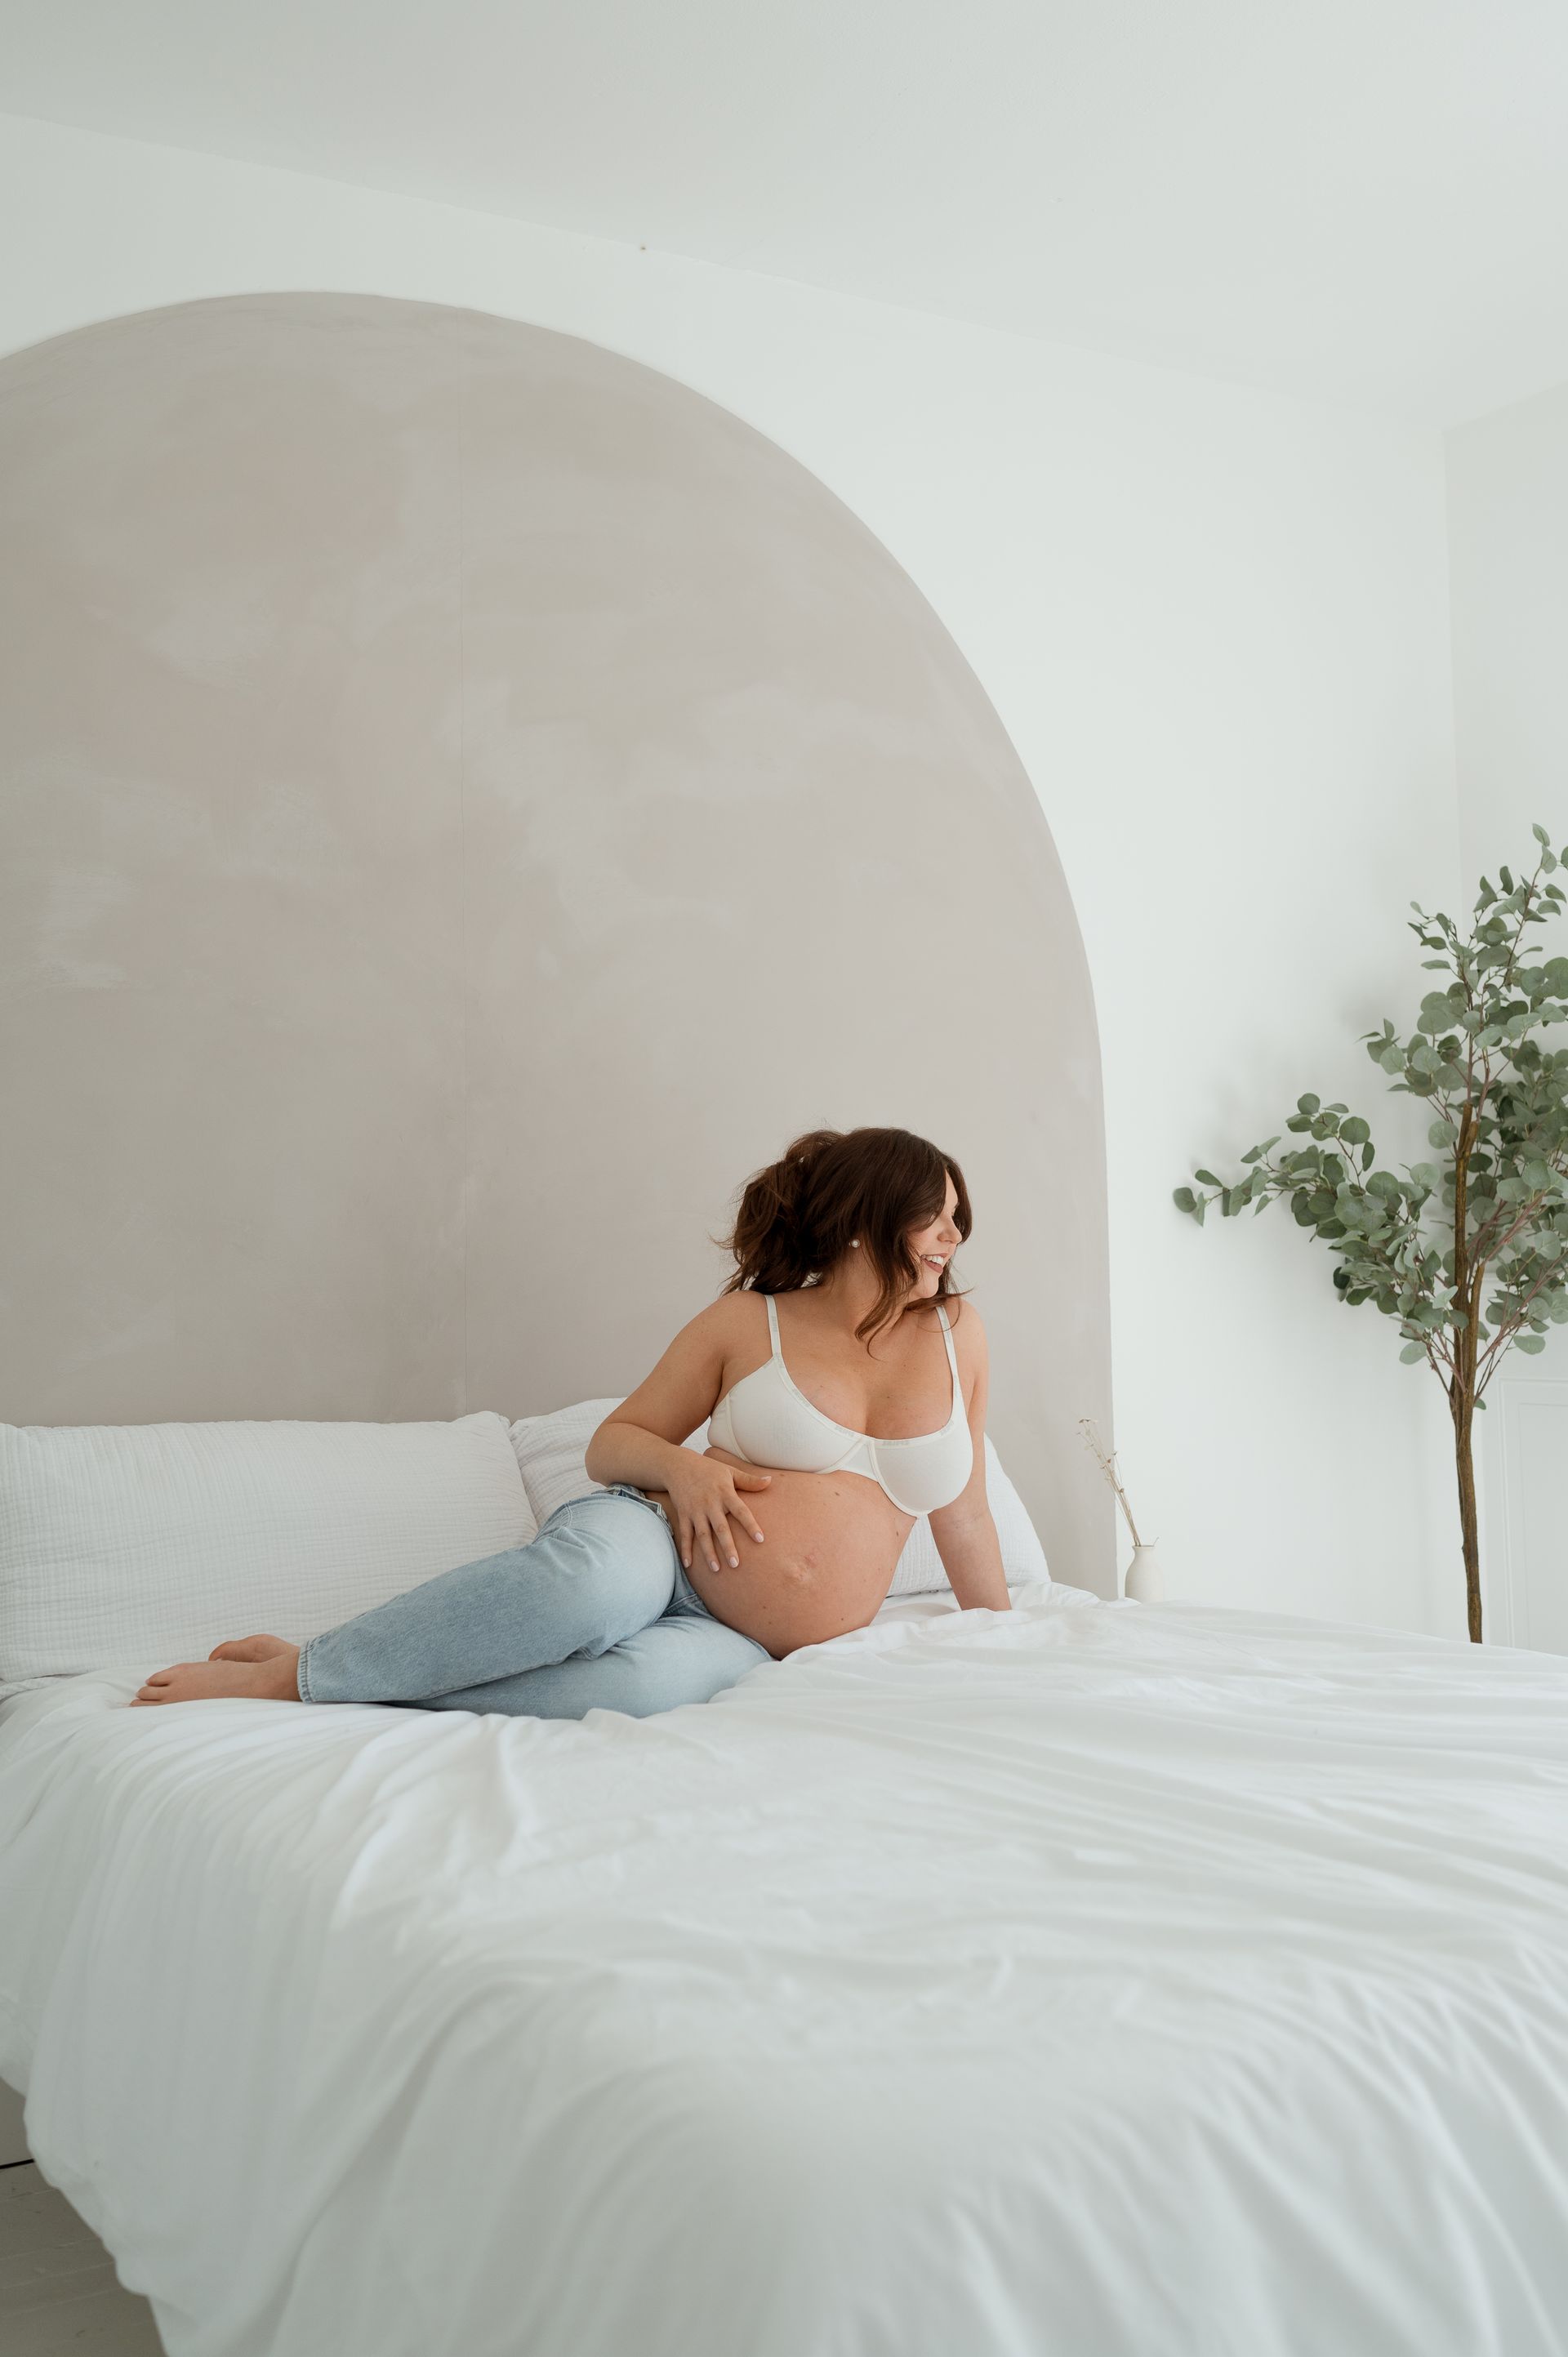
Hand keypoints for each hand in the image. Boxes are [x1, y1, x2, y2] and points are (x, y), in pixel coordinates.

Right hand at [662, 1454, 770, 1572]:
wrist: (678, 1466)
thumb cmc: (708, 1469)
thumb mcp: (730, 1471)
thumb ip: (749, 1480)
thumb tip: (770, 1480)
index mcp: (725, 1493)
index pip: (741, 1511)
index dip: (750, 1525)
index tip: (760, 1540)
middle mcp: (710, 1504)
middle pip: (721, 1528)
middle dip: (728, 1547)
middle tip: (736, 1565)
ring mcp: (695, 1511)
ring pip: (702, 1535)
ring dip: (709, 1553)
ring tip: (716, 1569)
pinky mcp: (683, 1514)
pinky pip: (685, 1534)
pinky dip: (686, 1549)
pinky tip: (688, 1565)